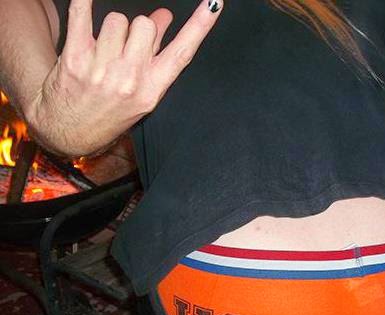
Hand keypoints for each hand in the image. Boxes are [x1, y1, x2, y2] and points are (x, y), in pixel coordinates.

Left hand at [26, 0, 222, 156]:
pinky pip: (82, 12)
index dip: (200, 26)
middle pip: (144, 25)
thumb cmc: (110, 111)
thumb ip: (154, 55)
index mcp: (152, 90)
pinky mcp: (75, 58)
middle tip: (127, 45)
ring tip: (105, 48)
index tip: (214, 4)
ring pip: (116, 19)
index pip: (182, 53)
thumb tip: (164, 17)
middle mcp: (129, 80)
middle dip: (137, 29)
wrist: (71, 132)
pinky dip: (84, 2)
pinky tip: (86, 3)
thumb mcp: (140, 92)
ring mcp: (102, 70)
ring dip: (111, 28)